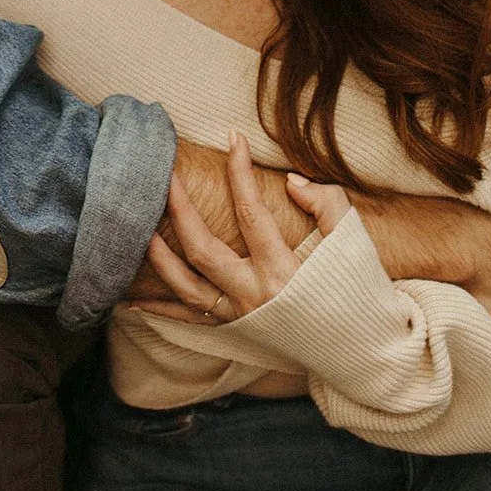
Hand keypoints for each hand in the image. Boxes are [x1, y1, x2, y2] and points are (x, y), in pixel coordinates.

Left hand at [130, 130, 348, 324]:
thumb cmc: (357, 291)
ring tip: (139, 227)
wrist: (359, 352)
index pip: (251, 212)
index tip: (233, 138)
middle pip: (203, 249)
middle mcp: (255, 296)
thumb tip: (290, 181)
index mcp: (284, 271)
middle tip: (165, 174)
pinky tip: (132, 299)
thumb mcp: (353, 242)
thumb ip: (326, 203)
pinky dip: (159, 309)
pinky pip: (188, 321)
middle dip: (179, 209)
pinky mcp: (234, 333)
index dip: (240, 171)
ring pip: (186, 287)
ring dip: (159, 258)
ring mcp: (240, 317)